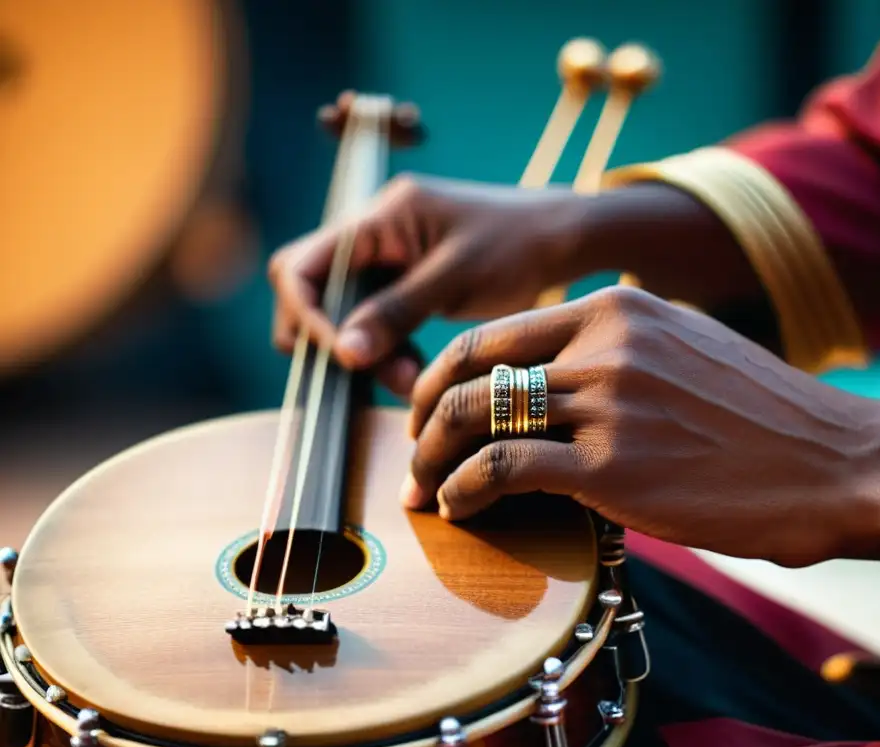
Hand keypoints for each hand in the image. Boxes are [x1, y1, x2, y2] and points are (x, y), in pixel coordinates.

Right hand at [269, 174, 590, 395]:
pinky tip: (412, 372)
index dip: (308, 314)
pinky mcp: (405, 280)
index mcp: (380, 217)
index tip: (343, 355)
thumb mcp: (456, 278)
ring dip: (364, 351)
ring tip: (405, 381)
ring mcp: (388, 257)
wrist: (564, 237)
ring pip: (344, 312)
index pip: (302, 264)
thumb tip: (342, 352)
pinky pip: (374, 319)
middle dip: (334, 338)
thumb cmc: (519, 245)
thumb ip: (396, 311)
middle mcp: (373, 233)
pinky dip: (385, 349)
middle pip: (313, 291)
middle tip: (371, 374)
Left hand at [401, 285, 879, 569]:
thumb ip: (619, 352)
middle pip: (470, 369)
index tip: (430, 409)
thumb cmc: (768, 420)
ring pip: (476, 418)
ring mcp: (607, 402)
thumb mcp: (686, 351)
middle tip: (411, 454)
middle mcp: (605, 343)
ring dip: (433, 460)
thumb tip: (558, 384)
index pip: (495, 332)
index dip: (446, 373)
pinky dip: (464, 493)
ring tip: (424, 494)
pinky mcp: (614, 468)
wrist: (843, 463)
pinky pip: (502, 471)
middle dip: (423, 414)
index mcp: (617, 306)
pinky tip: (459, 512)